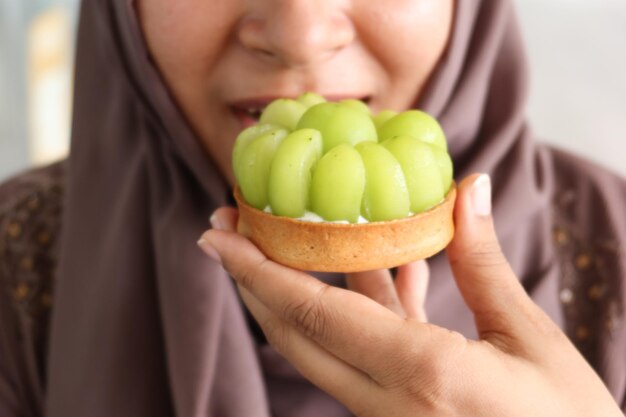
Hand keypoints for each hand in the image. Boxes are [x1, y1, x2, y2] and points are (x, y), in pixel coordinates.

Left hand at [198, 174, 621, 415]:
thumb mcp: (532, 343)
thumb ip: (485, 266)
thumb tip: (470, 190)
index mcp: (422, 375)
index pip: (315, 312)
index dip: (257, 270)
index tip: (216, 235)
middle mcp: (388, 402)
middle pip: (295, 333)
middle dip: (253, 279)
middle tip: (225, 229)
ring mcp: (386, 415)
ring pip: (321, 344)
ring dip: (300, 291)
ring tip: (290, 240)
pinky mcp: (397, 415)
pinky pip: (362, 356)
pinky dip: (361, 310)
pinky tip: (380, 269)